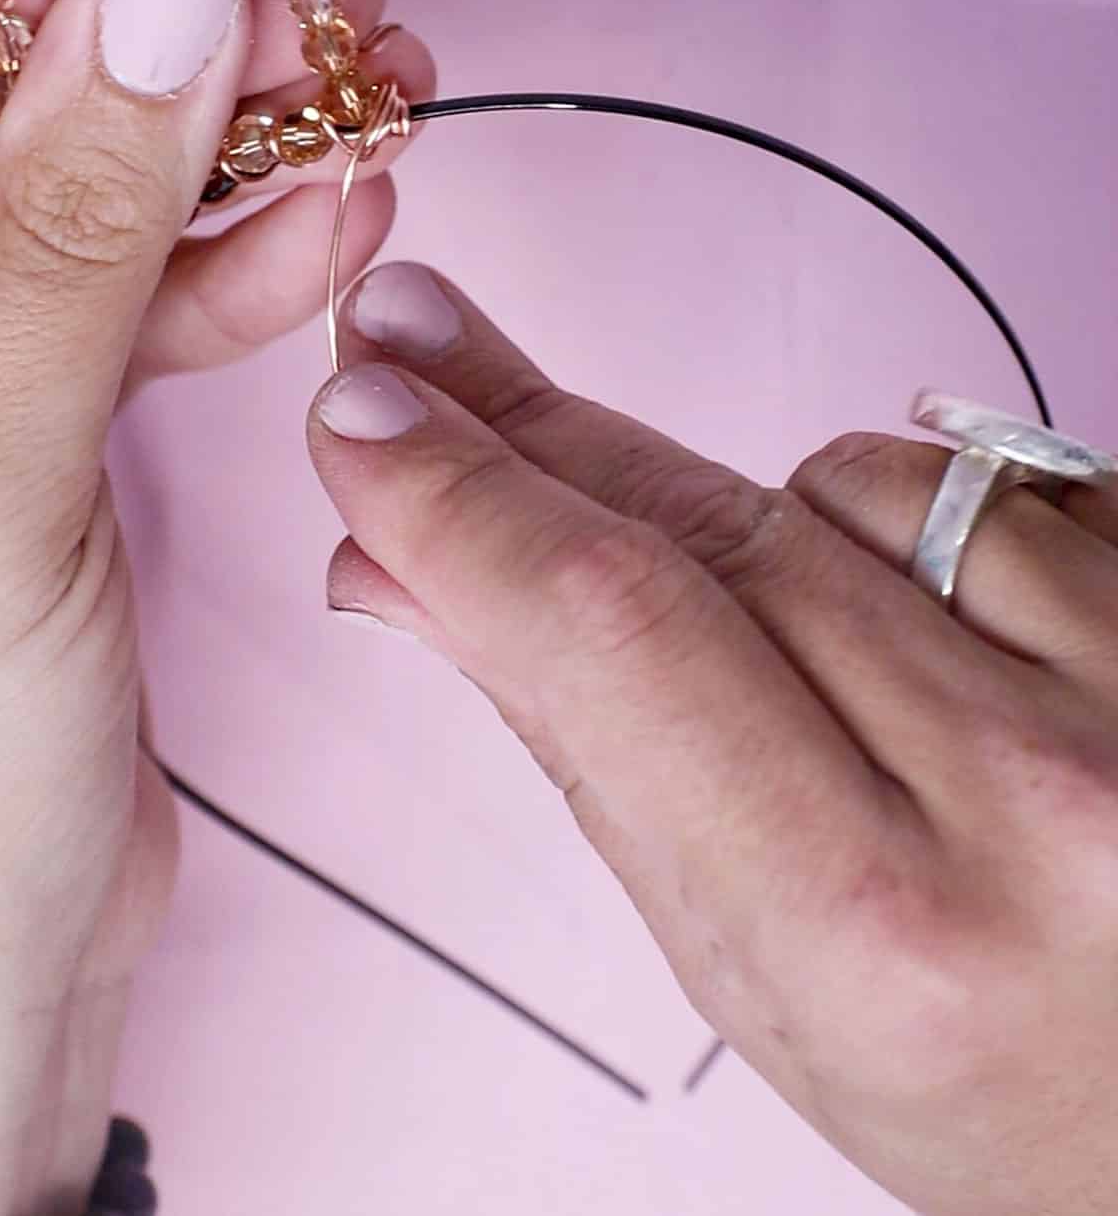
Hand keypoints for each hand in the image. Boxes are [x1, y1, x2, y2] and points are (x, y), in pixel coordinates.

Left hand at [0, 0, 431, 1215]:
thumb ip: (67, 234)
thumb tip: (156, 10)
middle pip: (17, 98)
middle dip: (179, 39)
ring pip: (103, 191)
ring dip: (242, 144)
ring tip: (374, 91)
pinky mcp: (41, 419)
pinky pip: (148, 300)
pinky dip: (247, 261)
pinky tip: (337, 221)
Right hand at [306, 259, 1117, 1215]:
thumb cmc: (961, 1054)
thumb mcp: (739, 955)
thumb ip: (579, 740)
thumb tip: (402, 565)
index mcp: (875, 929)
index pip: (616, 640)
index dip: (466, 500)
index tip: (368, 412)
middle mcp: (1030, 796)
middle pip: (712, 532)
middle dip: (538, 437)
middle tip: (419, 345)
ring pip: (841, 483)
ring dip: (770, 528)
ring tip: (807, 657)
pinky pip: (974, 475)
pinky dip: (902, 522)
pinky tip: (919, 622)